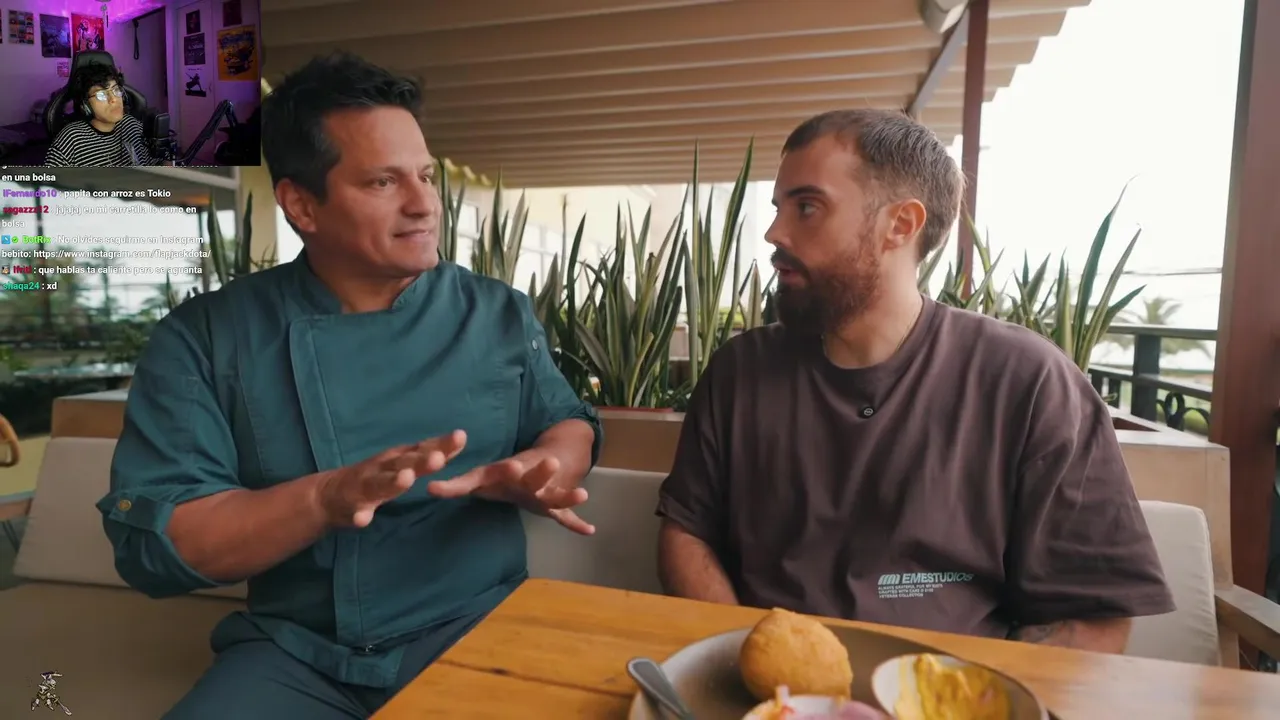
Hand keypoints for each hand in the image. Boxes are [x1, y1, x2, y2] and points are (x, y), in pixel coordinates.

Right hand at [315, 430, 466, 527]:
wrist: (328, 494)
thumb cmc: (375, 475)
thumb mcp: (403, 462)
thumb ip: (429, 453)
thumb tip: (460, 439)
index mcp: (397, 458)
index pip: (422, 449)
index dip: (441, 444)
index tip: (460, 436)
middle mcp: (382, 468)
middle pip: (404, 463)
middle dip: (420, 461)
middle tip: (438, 458)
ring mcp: (364, 487)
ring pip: (379, 484)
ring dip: (392, 482)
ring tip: (405, 479)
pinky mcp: (350, 508)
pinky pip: (355, 512)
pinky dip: (359, 515)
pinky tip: (363, 519)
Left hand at [427, 450, 594, 534]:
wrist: (536, 464)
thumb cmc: (500, 476)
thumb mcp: (478, 477)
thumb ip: (456, 485)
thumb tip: (428, 487)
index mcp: (510, 473)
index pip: (508, 470)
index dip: (511, 469)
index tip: (515, 466)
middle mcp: (529, 481)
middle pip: (537, 477)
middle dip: (543, 472)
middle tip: (552, 462)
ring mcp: (544, 494)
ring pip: (557, 495)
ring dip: (568, 495)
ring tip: (583, 494)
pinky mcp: (552, 506)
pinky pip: (565, 516)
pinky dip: (576, 523)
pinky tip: (590, 531)